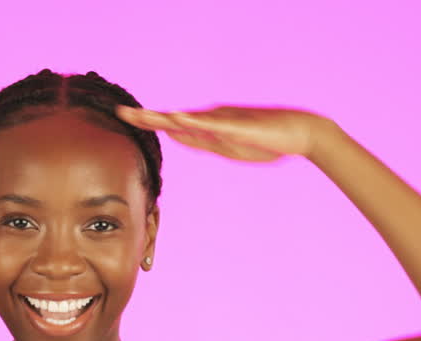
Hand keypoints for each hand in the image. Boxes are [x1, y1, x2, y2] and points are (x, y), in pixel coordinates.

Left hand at [114, 103, 328, 162]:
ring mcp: (224, 124)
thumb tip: (177, 137)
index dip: (149, 123)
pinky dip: (192, 121)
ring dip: (162, 118)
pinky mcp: (237, 127)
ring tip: (139, 114)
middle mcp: (212, 123)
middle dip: (146, 118)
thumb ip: (205, 141)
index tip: (125, 118)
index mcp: (210, 130)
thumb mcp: (230, 147)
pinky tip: (175, 118)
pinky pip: (211, 125)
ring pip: (186, 120)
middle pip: (173, 120)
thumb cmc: (268, 140)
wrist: (301, 132)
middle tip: (119, 112)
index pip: (173, 127)